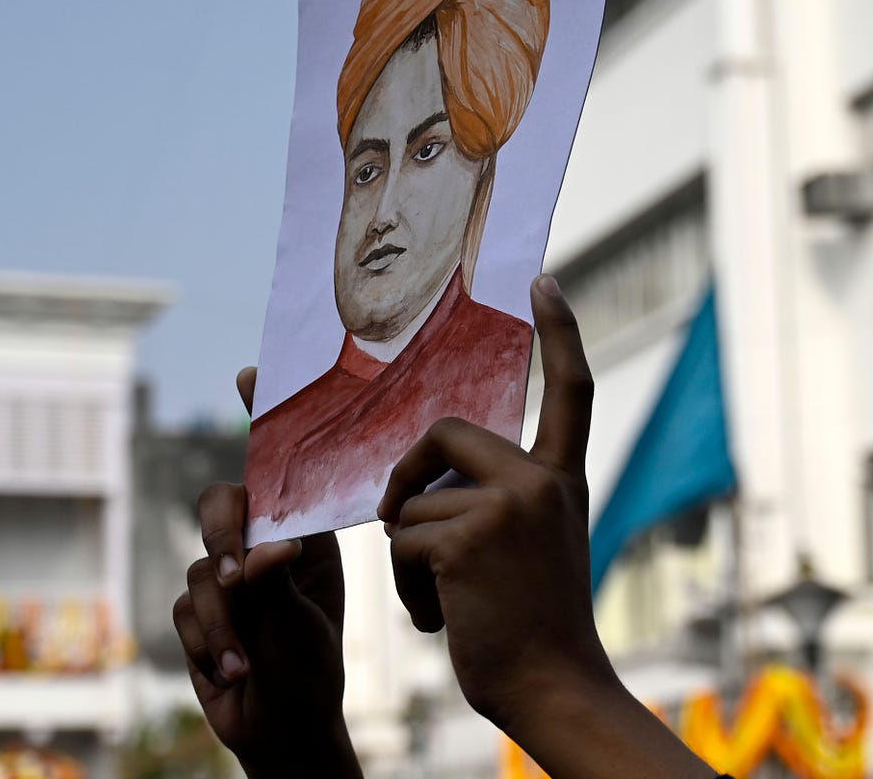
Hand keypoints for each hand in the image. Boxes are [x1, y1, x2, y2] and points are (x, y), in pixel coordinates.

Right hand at [172, 368, 361, 778]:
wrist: (279, 728)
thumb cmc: (308, 668)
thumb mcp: (303, 624)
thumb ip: (278, 583)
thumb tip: (261, 549)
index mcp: (300, 532)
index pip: (278, 467)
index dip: (262, 418)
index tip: (251, 375)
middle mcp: (260, 543)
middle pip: (222, 506)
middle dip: (224, 536)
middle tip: (236, 575)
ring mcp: (225, 575)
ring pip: (202, 569)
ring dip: (224, 621)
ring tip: (247, 658)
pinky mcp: (196, 608)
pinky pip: (185, 608)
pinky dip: (209, 642)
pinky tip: (231, 671)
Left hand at [380, 276, 716, 778]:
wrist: (551, 688)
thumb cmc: (528, 624)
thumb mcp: (528, 545)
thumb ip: (496, 498)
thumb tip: (424, 475)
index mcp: (560, 480)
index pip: (570, 391)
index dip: (559, 334)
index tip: (544, 282)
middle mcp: (541, 481)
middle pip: (445, 431)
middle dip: (407, 473)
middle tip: (400, 521)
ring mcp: (509, 505)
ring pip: (414, 501)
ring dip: (410, 555)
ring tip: (450, 600)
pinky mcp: (469, 536)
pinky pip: (403, 539)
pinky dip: (407, 585)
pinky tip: (444, 619)